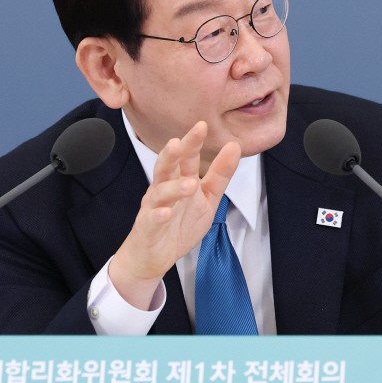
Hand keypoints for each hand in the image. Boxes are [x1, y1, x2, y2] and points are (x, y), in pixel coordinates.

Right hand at [109, 121, 240, 308]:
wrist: (153, 257)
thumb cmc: (179, 224)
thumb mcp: (207, 198)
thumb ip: (220, 174)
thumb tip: (234, 146)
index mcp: (179, 179)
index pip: (186, 158)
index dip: (192, 142)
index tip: (202, 125)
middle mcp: (163, 189)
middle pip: (166, 167)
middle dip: (173, 154)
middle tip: (180, 142)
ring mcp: (153, 207)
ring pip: (160, 192)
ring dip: (173, 188)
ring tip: (189, 184)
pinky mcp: (147, 228)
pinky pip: (151, 219)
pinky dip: (158, 215)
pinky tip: (165, 212)